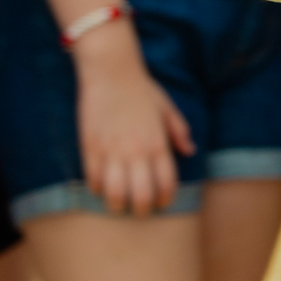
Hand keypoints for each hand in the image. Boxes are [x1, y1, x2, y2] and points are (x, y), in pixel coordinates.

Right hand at [72, 23, 194, 215]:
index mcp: (158, 143)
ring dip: (118, 204)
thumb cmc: (141, 88)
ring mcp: (112, 150)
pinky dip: (97, 189)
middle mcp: (136, 151)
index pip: (166, 184)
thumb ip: (179, 130)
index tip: (161, 202)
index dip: (165, 199)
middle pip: (141, 196)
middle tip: (140, 209)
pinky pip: (93, 179)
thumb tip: (190, 150)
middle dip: (142, 209)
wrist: (111, 70)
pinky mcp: (90, 146)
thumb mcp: (166, 107)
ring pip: (115, 193)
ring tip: (119, 203)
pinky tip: (101, 186)